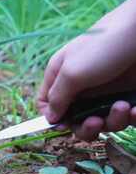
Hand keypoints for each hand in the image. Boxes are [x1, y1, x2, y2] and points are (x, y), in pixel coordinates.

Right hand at [37, 0, 135, 140]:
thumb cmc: (103, 47)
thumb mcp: (72, 72)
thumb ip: (57, 98)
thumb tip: (49, 118)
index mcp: (61, 76)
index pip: (47, 103)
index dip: (53, 118)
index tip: (64, 125)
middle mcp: (82, 87)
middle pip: (75, 120)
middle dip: (86, 126)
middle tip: (97, 122)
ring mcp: (106, 92)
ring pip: (103, 121)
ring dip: (113, 121)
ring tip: (124, 107)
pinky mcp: (128, 95)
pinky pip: (126, 117)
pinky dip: (132, 117)